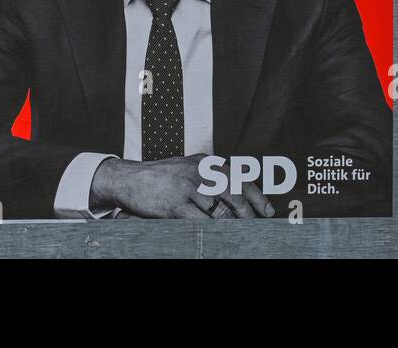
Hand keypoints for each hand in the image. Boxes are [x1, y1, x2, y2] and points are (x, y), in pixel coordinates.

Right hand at [91, 155, 274, 218]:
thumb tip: (238, 197)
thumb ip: (209, 177)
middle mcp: (199, 171)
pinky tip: (217, 237)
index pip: (239, 177)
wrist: (128, 179)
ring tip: (238, 235)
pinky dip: (212, 232)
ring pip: (220, 210)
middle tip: (254, 226)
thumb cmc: (161, 178)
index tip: (268, 211)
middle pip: (234, 194)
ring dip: (231, 225)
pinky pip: (201, 222)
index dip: (257, 196)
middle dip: (248, 213)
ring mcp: (187, 188)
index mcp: (205, 161)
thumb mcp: (187, 168)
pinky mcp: (176, 205)